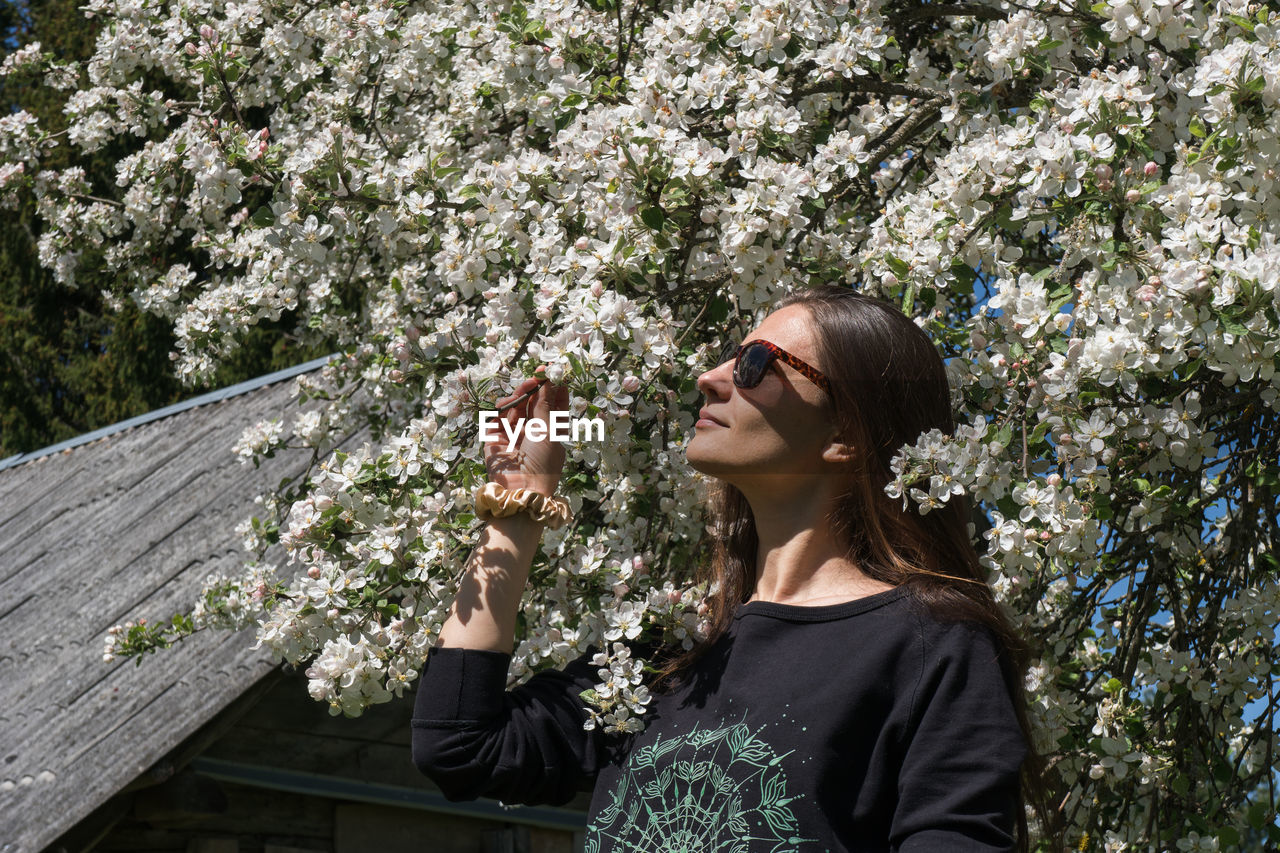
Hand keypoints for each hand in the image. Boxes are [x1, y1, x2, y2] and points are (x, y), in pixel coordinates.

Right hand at [483, 364, 569, 496]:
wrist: (522, 489)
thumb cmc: (543, 462)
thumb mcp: (549, 430)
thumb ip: (545, 404)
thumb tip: (548, 380)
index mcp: (551, 432)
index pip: (553, 405)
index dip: (553, 389)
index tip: (553, 373)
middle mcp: (533, 432)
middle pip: (532, 404)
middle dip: (534, 389)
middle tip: (536, 376)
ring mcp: (513, 436)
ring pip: (514, 408)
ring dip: (518, 397)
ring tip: (522, 392)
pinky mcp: (495, 440)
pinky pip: (497, 419)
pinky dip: (502, 410)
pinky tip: (506, 406)